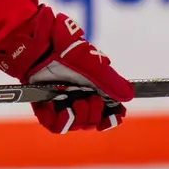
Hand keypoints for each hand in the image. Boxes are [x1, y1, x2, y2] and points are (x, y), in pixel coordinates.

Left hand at [0, 5, 133, 132]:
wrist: (38, 44)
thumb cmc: (66, 48)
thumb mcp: (92, 63)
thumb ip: (110, 80)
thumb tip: (130, 95)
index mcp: (93, 87)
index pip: (108, 111)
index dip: (112, 118)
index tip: (113, 118)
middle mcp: (79, 96)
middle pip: (92, 120)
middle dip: (94, 114)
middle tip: (90, 100)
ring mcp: (62, 101)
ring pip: (75, 124)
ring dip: (79, 118)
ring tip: (75, 103)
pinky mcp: (45, 105)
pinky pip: (54, 124)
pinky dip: (58, 120)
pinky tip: (57, 107)